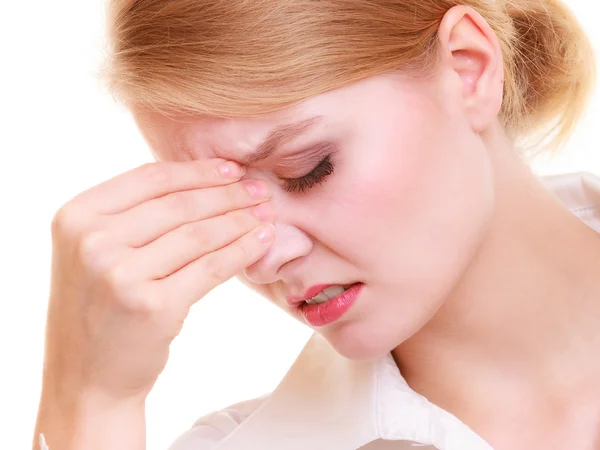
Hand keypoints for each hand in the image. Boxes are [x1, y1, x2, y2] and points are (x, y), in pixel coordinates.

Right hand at [44, 159, 274, 399]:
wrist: (87, 378)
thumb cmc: (100, 309)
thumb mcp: (96, 252)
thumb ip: (133, 216)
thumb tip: (204, 181)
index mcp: (76, 216)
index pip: (150, 178)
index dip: (198, 171)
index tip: (233, 168)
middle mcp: (92, 241)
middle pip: (179, 204)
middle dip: (228, 194)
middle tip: (260, 189)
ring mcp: (120, 274)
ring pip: (199, 234)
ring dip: (241, 220)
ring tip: (266, 214)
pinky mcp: (152, 306)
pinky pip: (210, 267)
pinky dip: (241, 251)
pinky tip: (262, 241)